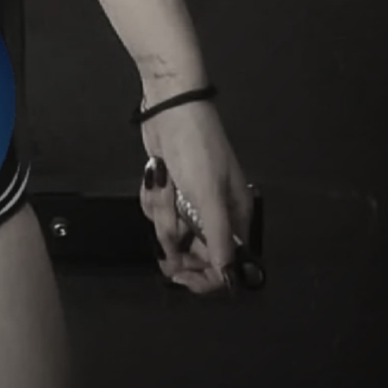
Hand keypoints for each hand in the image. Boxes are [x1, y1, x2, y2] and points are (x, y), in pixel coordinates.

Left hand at [138, 102, 257, 294]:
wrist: (168, 108)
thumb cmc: (196, 149)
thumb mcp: (209, 195)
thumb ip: (219, 239)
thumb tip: (231, 278)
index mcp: (235, 217)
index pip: (225, 265)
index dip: (204, 276)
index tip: (181, 275)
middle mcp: (215, 215)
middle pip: (193, 253)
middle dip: (174, 235)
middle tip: (167, 214)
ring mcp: (190, 203)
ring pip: (170, 231)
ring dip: (162, 210)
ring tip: (165, 182)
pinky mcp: (170, 191)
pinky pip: (157, 213)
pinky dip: (153, 198)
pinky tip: (156, 177)